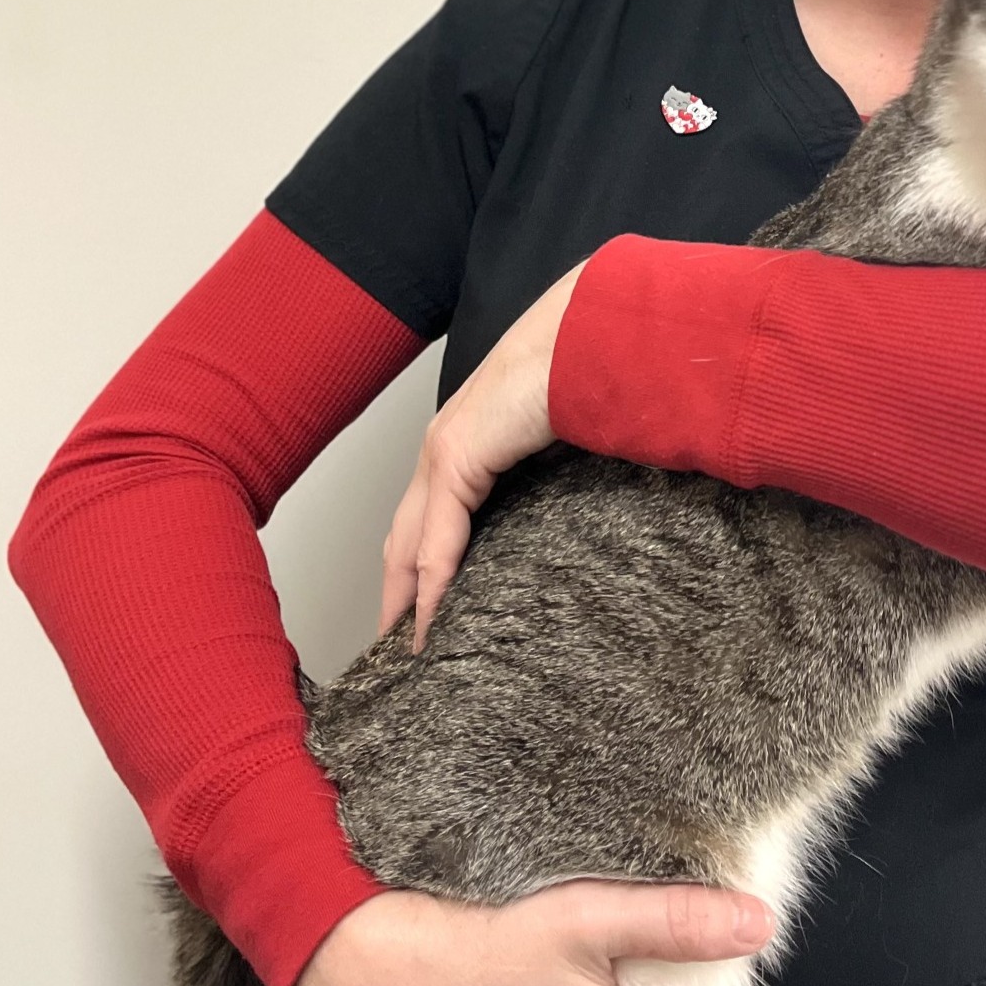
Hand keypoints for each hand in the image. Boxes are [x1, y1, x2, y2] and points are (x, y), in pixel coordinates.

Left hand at [381, 261, 586, 648]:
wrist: (587, 337)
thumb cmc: (585, 374)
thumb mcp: (561, 440)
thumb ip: (548, 472)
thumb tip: (571, 511)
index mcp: (468, 439)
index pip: (428, 515)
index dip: (418, 564)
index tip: (422, 611)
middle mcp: (444, 445)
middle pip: (404, 534)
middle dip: (398, 590)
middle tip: (401, 645)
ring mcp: (444, 450)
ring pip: (410, 542)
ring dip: (406, 597)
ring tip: (412, 648)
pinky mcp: (456, 456)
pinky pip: (436, 540)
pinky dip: (431, 586)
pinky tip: (431, 623)